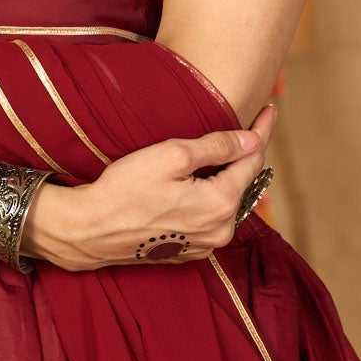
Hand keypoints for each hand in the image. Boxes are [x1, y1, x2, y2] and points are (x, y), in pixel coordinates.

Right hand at [27, 106, 276, 271]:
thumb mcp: (172, 155)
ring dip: (227, 177)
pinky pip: (210, 219)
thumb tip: (251, 139)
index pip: (254, 160)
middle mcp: (220, 231)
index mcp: (221, 204)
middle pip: (243, 183)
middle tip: (248, 125)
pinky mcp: (188, 251)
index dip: (262, 131)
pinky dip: (211, 199)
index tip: (271, 109)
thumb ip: (217, 146)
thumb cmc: (124, 189)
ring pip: (227, 202)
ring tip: (223, 153)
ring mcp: (205, 245)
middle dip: (246, 155)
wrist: (89, 230)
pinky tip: (199, 184)